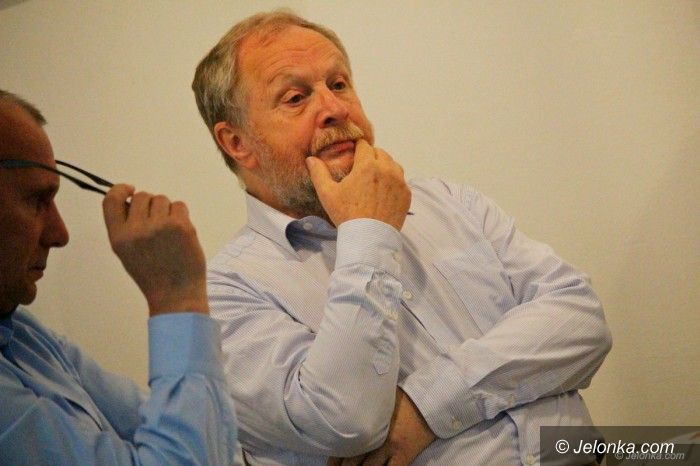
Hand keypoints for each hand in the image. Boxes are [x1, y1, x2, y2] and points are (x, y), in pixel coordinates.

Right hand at [102, 184, 207, 315]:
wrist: (176, 294)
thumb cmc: (152, 274)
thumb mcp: (127, 252)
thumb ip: (126, 227)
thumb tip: (134, 199)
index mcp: (118, 237)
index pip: (111, 200)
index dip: (121, 190)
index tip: (130, 189)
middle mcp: (136, 230)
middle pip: (142, 196)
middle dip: (150, 204)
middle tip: (157, 223)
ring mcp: (160, 226)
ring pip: (162, 199)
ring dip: (167, 210)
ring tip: (169, 232)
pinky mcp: (181, 226)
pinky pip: (180, 205)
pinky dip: (181, 215)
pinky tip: (180, 233)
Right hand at [306, 139, 410, 230]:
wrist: (369, 238)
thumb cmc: (347, 215)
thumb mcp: (328, 194)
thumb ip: (319, 173)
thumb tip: (311, 159)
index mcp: (367, 165)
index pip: (364, 145)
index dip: (357, 148)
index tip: (353, 153)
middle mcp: (387, 169)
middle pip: (380, 153)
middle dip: (371, 156)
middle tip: (362, 168)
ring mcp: (400, 182)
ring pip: (393, 165)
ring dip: (384, 167)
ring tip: (374, 178)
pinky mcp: (406, 195)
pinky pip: (401, 181)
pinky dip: (393, 182)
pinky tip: (383, 192)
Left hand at [327, 388, 435, 465]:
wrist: (429, 401)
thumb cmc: (404, 398)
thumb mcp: (381, 400)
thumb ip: (366, 407)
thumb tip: (348, 407)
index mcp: (369, 421)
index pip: (347, 443)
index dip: (335, 457)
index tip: (329, 464)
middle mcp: (377, 437)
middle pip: (353, 460)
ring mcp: (391, 448)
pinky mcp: (404, 456)